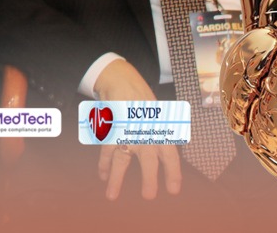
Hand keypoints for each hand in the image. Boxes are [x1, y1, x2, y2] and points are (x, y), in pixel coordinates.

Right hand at [93, 58, 180, 200]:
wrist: (123, 81)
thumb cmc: (143, 101)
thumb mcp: (161, 116)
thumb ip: (163, 137)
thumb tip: (164, 158)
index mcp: (161, 130)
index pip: (171, 156)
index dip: (173, 174)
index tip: (173, 191)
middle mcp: (145, 133)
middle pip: (148, 161)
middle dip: (148, 180)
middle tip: (148, 196)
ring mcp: (126, 132)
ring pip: (121, 160)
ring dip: (116, 179)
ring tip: (112, 196)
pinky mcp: (110, 129)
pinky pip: (106, 150)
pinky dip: (103, 164)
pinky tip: (103, 175)